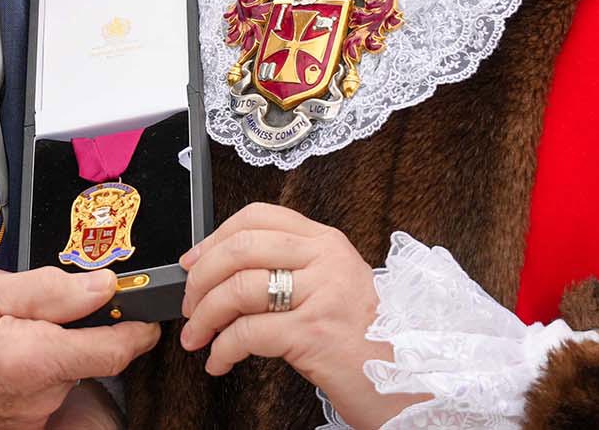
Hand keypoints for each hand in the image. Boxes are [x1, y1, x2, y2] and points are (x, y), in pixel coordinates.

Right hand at [0, 263, 159, 428]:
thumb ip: (49, 289)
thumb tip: (102, 285)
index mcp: (32, 360)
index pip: (116, 350)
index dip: (137, 326)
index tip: (142, 309)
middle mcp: (36, 398)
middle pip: (87, 356)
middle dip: (70, 326)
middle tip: (26, 304)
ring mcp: (25, 418)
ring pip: (62, 370)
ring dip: (46, 346)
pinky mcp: (14, 426)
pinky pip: (41, 389)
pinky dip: (28, 366)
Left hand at [177, 202, 423, 427]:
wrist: (410, 381)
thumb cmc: (366, 340)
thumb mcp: (334, 289)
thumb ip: (293, 271)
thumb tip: (226, 272)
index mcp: (327, 243)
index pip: (258, 217)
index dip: (214, 238)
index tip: (192, 263)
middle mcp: (325, 260)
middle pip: (240, 247)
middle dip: (201, 279)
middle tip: (188, 306)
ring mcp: (322, 294)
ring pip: (238, 288)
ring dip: (204, 316)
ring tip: (197, 338)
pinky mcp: (314, 333)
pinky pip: (248, 333)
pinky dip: (223, 349)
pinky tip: (220, 362)